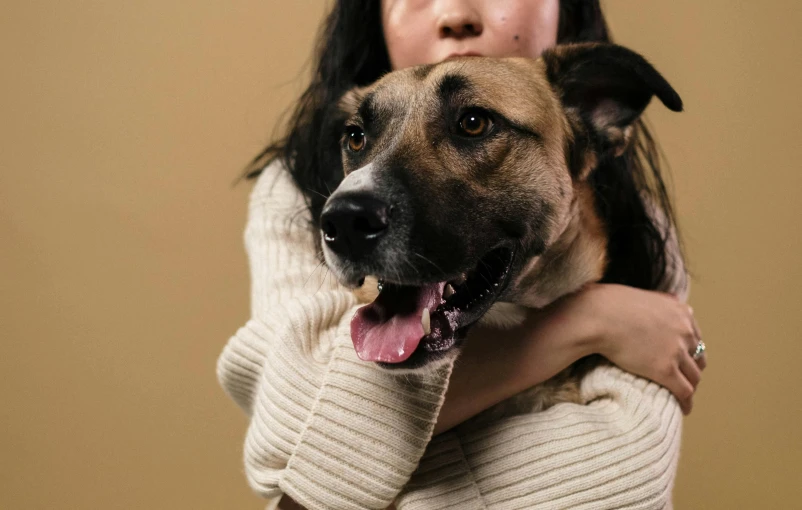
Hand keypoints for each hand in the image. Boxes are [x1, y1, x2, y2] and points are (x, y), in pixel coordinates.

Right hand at [570, 283, 705, 413]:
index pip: (695, 337)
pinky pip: (684, 391)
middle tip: (683, 379)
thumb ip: (660, 300)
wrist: (599, 316)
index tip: (683, 360)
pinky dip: (686, 402)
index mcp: (681, 312)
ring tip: (682, 396)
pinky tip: (683, 408)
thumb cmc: (610, 304)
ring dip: (690, 387)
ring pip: (694, 376)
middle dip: (692, 369)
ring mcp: (676, 351)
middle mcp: (684, 331)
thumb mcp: (643, 295)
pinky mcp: (665, 369)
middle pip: (698, 357)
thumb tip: (667, 301)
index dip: (690, 351)